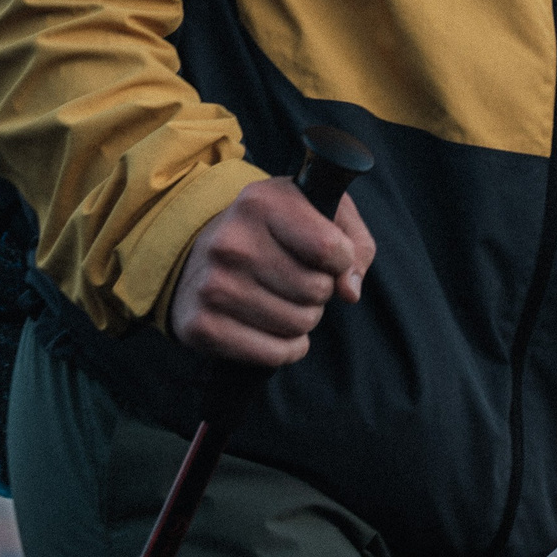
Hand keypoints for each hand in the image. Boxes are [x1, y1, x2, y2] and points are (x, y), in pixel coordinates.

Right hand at [168, 177, 375, 366]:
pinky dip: (287, 348)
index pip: (329, 248)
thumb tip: (349, 291)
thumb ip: (355, 244)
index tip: (329, 257)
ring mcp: (211, 286)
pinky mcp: (200, 326)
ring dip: (304, 318)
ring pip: (299, 324)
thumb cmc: (276, 232)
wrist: (202, 255)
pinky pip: (274, 354)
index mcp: (260, 202)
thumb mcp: (322, 212)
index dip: (342, 260)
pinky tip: (275, 328)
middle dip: (321, 290)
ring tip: (283, 298)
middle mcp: (230, 242)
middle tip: (299, 279)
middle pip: (317, 290)